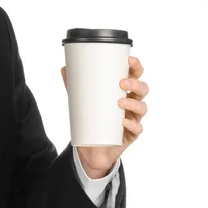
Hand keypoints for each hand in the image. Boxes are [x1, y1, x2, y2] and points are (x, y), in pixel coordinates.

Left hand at [60, 55, 148, 177]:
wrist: (91, 147)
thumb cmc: (91, 118)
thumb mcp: (81, 100)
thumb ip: (73, 85)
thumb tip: (64, 68)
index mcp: (123, 91)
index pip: (135, 75)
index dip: (136, 67)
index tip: (129, 60)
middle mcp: (131, 103)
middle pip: (143, 90)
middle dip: (136, 83)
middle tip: (122, 82)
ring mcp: (133, 119)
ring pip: (142, 108)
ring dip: (134, 104)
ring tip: (120, 102)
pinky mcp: (131, 134)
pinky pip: (137, 129)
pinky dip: (133, 125)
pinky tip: (124, 122)